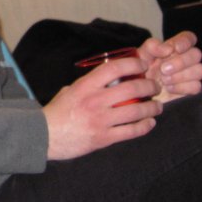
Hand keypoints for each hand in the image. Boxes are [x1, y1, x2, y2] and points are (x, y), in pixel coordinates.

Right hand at [44, 55, 162, 160]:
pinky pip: (131, 131)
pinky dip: (144, 126)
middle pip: (132, 88)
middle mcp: (95, 101)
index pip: (115, 68)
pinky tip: (149, 123)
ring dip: (152, 108)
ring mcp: (101, 120)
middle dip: (150, 86)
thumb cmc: (56, 113)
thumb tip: (107, 80)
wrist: (45, 136)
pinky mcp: (104, 138)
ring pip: (136, 111)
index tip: (143, 65)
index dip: (134, 63)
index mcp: (86, 86)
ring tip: (157, 106)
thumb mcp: (69, 91)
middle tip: (155, 87)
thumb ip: (88, 85)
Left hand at [141, 31, 201, 102]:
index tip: (175, 49)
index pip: (189, 38)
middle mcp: (185, 59)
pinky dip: (182, 87)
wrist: (139, 93)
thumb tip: (169, 48)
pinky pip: (197, 86)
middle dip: (181, 62)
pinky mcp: (191, 89)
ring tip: (164, 80)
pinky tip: (169, 88)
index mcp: (174, 48)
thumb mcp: (141, 55)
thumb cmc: (140, 71)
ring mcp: (190, 74)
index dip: (185, 42)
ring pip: (200, 70)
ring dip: (181, 75)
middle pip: (197, 54)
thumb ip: (152, 46)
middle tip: (163, 69)